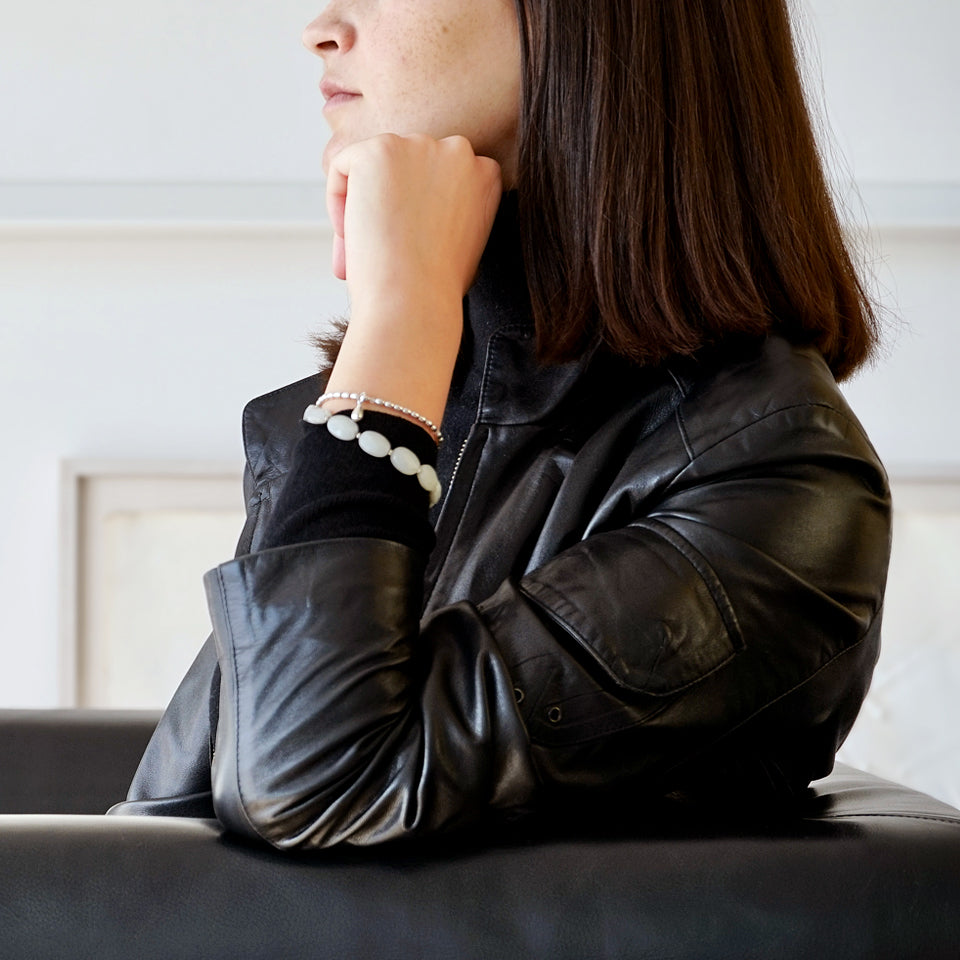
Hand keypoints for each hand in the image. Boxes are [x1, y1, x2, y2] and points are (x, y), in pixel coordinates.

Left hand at [326, 133, 502, 306]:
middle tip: (382, 245)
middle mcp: (458, 151)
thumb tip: (424, 206)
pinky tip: (350, 235)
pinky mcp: (378, 149)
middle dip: (391, 201)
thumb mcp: (466, 242)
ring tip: (366, 244)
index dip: (419, 208)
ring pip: (376, 165)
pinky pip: (344, 166)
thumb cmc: (437, 287)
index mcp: (485, 174)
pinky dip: (338, 199)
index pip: (440, 175)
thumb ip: (455, 211)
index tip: (409, 239)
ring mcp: (418, 145)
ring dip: (365, 200)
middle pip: (408, 165)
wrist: (414, 299)